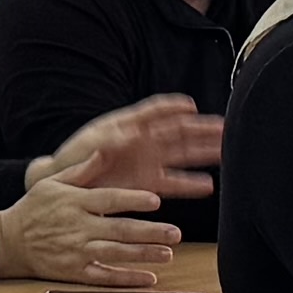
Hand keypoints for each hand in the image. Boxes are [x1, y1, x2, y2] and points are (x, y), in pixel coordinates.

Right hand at [0, 165, 177, 285]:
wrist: (8, 241)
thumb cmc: (31, 210)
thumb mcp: (52, 183)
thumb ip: (81, 170)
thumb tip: (103, 151)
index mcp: (75, 203)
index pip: (110, 200)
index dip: (134, 200)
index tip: (156, 200)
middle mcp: (79, 228)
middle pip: (120, 230)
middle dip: (150, 232)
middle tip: (174, 233)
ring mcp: (77, 252)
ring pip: (117, 254)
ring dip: (144, 255)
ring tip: (167, 254)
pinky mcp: (75, 272)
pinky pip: (105, 277)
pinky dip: (127, 279)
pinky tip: (147, 278)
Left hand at [48, 100, 220, 205]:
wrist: (67, 183)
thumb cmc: (75, 157)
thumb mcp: (91, 144)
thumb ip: (112, 140)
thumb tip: (132, 135)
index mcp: (130, 124)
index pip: (157, 110)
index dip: (174, 106)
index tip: (191, 106)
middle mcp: (145, 141)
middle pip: (179, 131)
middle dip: (202, 130)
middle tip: (226, 128)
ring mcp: (149, 162)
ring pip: (183, 154)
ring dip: (203, 153)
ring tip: (225, 151)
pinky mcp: (148, 183)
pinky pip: (174, 181)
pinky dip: (190, 183)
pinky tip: (207, 185)